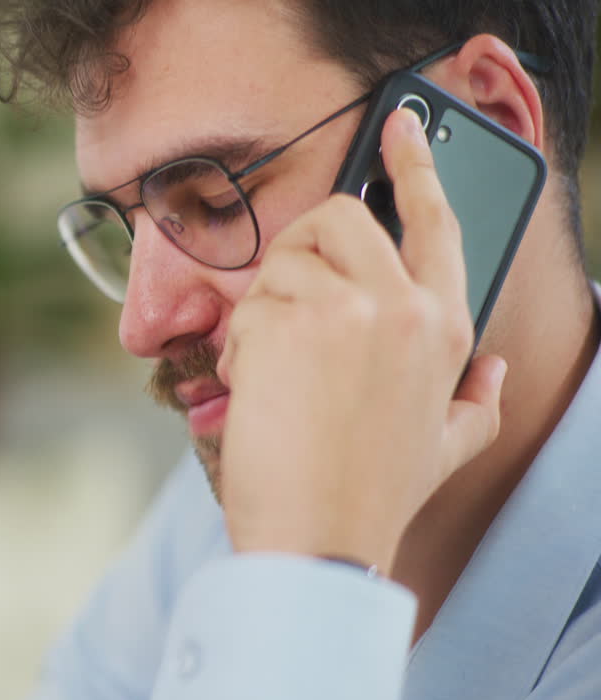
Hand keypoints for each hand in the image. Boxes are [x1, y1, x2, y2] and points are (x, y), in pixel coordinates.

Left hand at [216, 109, 507, 570]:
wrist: (317, 538)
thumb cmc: (372, 494)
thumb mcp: (447, 446)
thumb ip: (476, 399)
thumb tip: (495, 367)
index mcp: (446, 327)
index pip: (438, 220)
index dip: (417, 164)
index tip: (400, 127)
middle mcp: (403, 305)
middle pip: (340, 215)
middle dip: (302, 251)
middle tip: (288, 305)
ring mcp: (344, 309)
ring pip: (283, 259)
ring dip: (264, 310)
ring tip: (272, 371)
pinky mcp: (285, 322)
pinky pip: (247, 301)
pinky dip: (237, 343)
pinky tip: (252, 387)